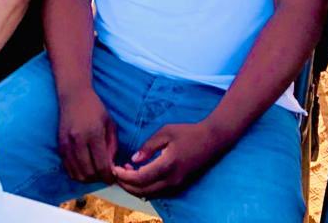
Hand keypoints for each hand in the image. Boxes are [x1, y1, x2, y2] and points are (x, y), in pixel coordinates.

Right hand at [57, 87, 117, 183]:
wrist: (73, 95)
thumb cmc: (95, 108)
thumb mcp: (110, 124)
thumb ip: (112, 146)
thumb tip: (111, 167)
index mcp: (94, 134)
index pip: (101, 165)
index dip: (109, 177)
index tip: (113, 178)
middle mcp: (78, 141)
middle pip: (88, 173)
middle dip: (99, 179)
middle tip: (105, 176)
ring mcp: (67, 144)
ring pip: (76, 174)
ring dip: (88, 179)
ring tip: (95, 173)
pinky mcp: (60, 146)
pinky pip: (68, 168)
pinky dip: (77, 173)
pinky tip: (85, 168)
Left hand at [113, 121, 230, 196]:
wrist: (212, 140)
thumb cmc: (188, 132)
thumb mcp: (166, 132)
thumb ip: (148, 146)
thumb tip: (133, 160)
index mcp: (168, 165)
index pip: (140, 178)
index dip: (124, 176)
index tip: (115, 168)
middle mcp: (172, 179)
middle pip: (142, 191)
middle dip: (126, 185)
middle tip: (116, 173)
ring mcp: (177, 185)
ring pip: (150, 194)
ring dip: (135, 188)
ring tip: (126, 173)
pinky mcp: (179, 185)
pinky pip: (158, 192)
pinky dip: (145, 188)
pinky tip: (140, 176)